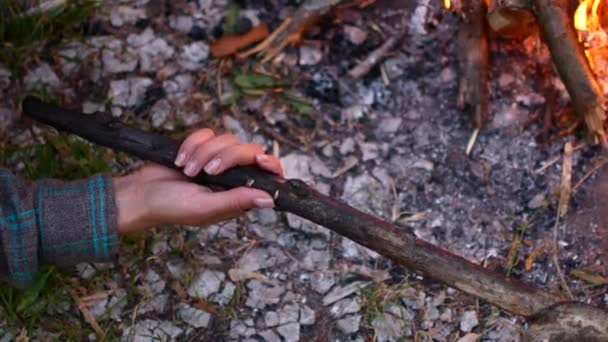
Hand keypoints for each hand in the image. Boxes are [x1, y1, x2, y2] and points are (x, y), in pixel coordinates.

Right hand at [113, 128, 282, 233]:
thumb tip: (270, 199)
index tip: (259, 160)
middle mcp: (232, 177)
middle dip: (227, 157)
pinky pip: (207, 133)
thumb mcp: (206, 208)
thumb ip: (237, 200)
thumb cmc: (171, 208)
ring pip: (227, 140)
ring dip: (204, 153)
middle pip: (248, 151)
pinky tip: (180, 160)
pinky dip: (192, 144)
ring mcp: (217, 160)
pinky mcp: (201, 147)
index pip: (267, 175)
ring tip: (187, 170)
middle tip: (207, 171)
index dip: (269, 164)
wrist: (140, 193)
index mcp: (239, 194)